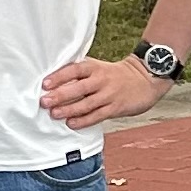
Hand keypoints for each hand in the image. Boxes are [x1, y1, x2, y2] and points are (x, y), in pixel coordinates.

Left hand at [42, 53, 166, 129]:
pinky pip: (97, 115)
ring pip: (87, 104)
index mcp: (94, 67)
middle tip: (44, 102)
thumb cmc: (114, 74)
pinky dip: (84, 120)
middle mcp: (101, 80)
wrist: (145, 78)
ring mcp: (109, 94)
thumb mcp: (98, 67)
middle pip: (78, 88)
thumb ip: (79, 72)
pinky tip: (71, 124)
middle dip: (60, 95)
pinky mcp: (116, 108)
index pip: (74, 70)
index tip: (45, 84)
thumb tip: (53, 80)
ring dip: (69, 110)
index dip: (59, 77)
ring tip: (54, 114)